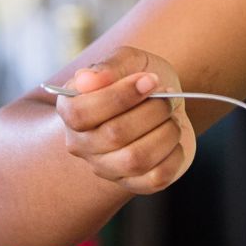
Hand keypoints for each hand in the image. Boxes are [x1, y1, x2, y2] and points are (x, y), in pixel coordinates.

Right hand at [52, 45, 195, 195]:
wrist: (163, 100)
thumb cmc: (138, 79)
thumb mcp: (127, 61)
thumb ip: (108, 67)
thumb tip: (87, 79)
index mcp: (70, 109)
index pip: (81, 113)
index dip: (119, 97)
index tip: (150, 80)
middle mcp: (81, 144)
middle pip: (114, 135)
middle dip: (152, 111)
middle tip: (167, 96)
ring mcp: (106, 168)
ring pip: (136, 159)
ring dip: (165, 132)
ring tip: (171, 117)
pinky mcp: (135, 183)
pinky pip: (157, 178)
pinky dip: (175, 154)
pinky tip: (173, 139)